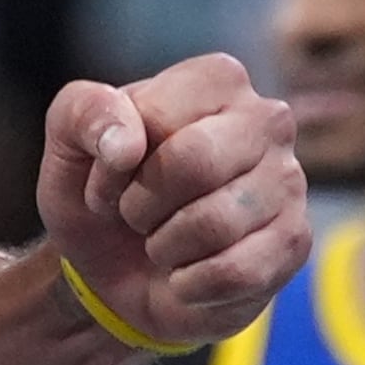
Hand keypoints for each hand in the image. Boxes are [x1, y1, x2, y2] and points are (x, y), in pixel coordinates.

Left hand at [36, 54, 307, 349]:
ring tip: (163, 242)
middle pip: (195, 162)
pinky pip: (238, 272)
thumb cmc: (103, 196)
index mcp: (216, 79)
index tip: (108, 181)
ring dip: (166, 247)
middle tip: (135, 216)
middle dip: (143, 205)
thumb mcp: (69, 145)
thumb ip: (83, 114)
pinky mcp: (295, 241)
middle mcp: (266, 120)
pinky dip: (192, 285)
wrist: (119, 275)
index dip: (115, 164)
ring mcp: (289, 181)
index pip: (157, 117)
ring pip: (216, 223)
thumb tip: (125, 143)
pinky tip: (187, 275)